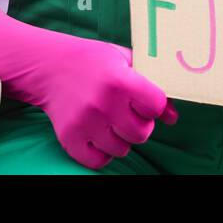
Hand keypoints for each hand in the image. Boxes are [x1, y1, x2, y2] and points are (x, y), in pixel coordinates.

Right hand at [32, 34, 177, 169]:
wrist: (49, 66)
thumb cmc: (94, 61)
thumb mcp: (126, 62)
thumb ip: (153, 86)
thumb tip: (173, 118)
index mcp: (121, 80)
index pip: (156, 106)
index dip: (152, 105)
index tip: (142, 100)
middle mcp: (103, 103)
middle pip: (142, 133)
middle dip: (140, 124)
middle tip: (127, 113)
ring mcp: (85, 123)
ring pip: (122, 149)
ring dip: (121, 139)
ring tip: (111, 122)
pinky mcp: (69, 138)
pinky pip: (98, 161)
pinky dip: (102, 152)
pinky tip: (98, 134)